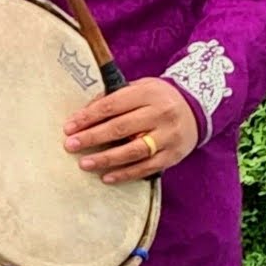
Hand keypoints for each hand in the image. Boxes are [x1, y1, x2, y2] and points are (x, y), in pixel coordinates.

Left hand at [64, 77, 197, 184]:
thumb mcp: (138, 88)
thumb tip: (83, 114)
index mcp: (149, 93)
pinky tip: (106, 177)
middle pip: (121, 128)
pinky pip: (147, 167)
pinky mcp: (174, 155)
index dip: (88, 117)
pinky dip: (125, 174)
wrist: (196, 108)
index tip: (69, 127)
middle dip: (92, 137)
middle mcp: (162, 114)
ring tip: (84, 164)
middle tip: (70, 145)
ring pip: (134, 150)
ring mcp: (169, 136)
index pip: (113, 105)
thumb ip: (113, 98)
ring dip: (106, 159)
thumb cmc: (157, 98)